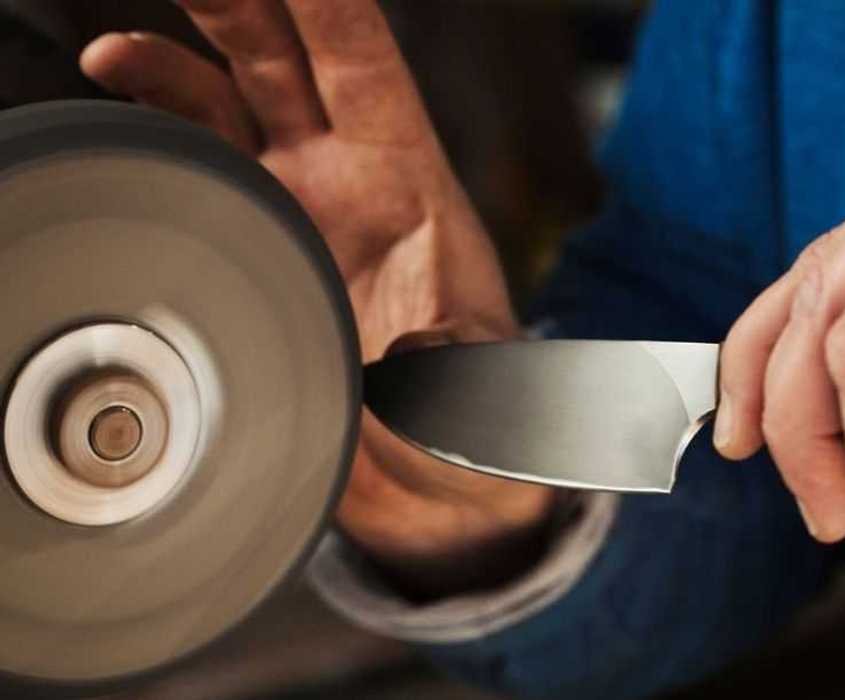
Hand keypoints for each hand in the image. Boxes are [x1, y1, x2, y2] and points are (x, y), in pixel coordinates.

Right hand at [81, 0, 553, 591]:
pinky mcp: (252, 240)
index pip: (363, 61)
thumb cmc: (473, 415)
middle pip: (282, 56)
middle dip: (233, 2)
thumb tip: (414, 358)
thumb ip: (449, 364)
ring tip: (114, 49)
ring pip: (224, 95)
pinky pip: (193, 155)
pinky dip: (152, 117)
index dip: (323, 4)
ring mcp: (292, 203)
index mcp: (409, 181)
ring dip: (171, 58)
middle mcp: (345, 175)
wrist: (434, 472)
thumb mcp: (480, 379)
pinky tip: (116, 95)